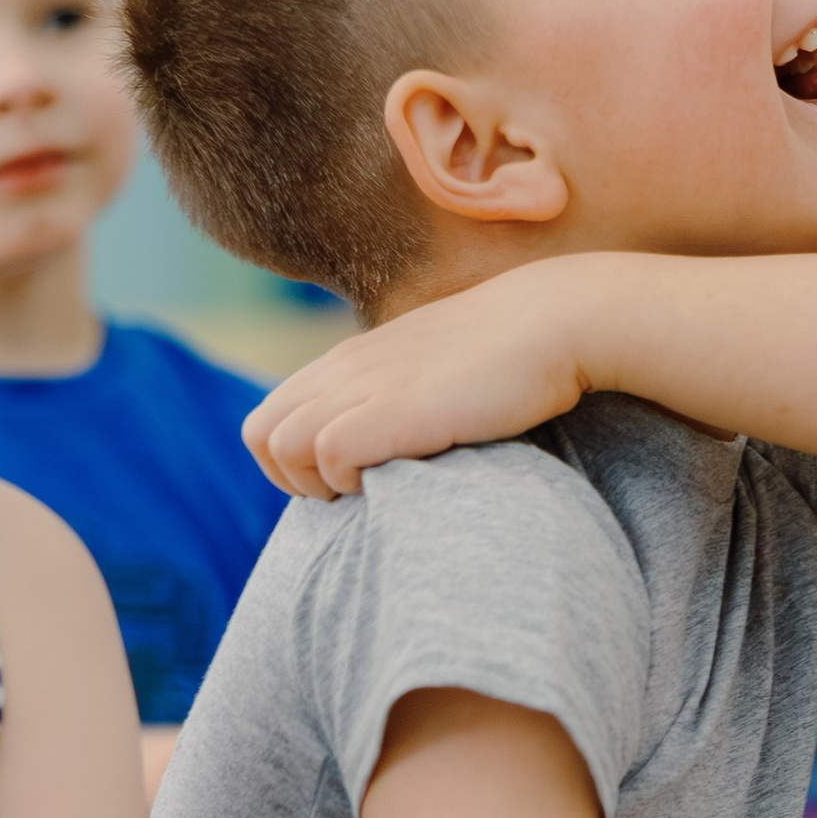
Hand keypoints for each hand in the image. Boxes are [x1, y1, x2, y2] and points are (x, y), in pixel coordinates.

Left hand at [244, 255, 604, 499]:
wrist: (554, 321)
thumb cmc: (512, 354)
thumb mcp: (435, 370)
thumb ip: (402, 394)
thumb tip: (399, 434)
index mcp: (349, 360)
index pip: (271, 418)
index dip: (293, 462)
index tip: (344, 482)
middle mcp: (345, 369)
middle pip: (261, 434)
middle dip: (292, 480)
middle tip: (351, 496)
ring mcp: (366, 385)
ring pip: (282, 445)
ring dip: (317, 485)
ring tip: (371, 492)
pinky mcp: (395, 408)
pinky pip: (328, 455)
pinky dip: (349, 481)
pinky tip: (394, 482)